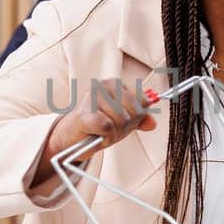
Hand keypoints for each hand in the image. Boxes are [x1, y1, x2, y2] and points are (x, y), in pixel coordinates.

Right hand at [33, 79, 157, 185]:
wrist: (70, 139)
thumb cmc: (96, 127)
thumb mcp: (122, 122)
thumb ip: (139, 120)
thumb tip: (153, 123)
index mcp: (115, 84)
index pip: (143, 101)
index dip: (138, 117)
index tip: (125, 122)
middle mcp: (104, 85)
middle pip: (134, 111)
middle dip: (126, 127)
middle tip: (111, 130)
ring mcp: (93, 97)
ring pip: (122, 120)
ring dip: (115, 134)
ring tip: (102, 133)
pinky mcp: (84, 113)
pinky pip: (108, 127)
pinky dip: (106, 137)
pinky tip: (96, 135)